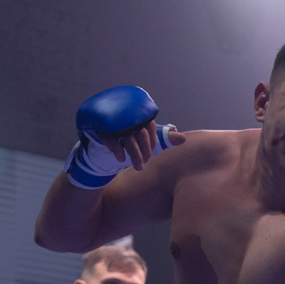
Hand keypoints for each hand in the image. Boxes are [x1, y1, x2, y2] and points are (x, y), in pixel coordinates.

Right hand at [65, 85, 179, 187]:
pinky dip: (117, 151)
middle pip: (140, 133)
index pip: (149, 126)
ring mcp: (113, 122)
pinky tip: (120, 160)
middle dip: (144, 152)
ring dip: (134, 155)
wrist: (102, 148)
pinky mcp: (101, 129)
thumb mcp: (146, 141)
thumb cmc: (128, 142)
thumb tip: (183, 139)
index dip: (152, 142)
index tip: (151, 154)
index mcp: (137, 116)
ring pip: (128, 138)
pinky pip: (111, 139)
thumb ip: (164, 139)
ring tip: (138, 167)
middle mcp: (126, 117)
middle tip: (143, 164)